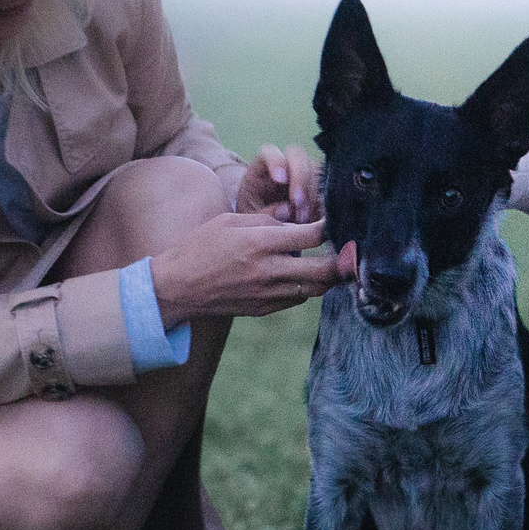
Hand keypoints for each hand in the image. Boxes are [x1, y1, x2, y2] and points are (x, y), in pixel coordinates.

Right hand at [151, 212, 340, 323]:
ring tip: (333, 263)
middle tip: (352, 251)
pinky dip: (307, 287)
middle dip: (344, 261)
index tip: (335, 220)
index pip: (311, 235)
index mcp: (259, 243)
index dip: (329, 226)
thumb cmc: (200, 247)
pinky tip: (304, 276)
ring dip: (328, 276)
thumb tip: (296, 220)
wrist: (176, 288)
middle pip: (324, 271)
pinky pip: (297, 298)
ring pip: (315, 289)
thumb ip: (267, 220)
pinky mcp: (264, 309)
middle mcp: (268, 271)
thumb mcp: (231, 220)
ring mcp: (267, 294)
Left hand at [232, 143, 321, 222]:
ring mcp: (302, 175)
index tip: (280, 180)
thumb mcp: (251, 220)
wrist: (265, 232)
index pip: (269, 152)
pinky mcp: (317, 189)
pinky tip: (312, 219)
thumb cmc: (254, 221)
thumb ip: (264, 214)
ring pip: (315, 170)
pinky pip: (327, 188)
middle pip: (297, 155)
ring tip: (302, 218)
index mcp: (261, 168)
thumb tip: (288, 209)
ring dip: (312, 193)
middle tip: (297, 202)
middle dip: (300, 177)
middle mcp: (284, 166)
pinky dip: (322, 203)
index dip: (276, 161)